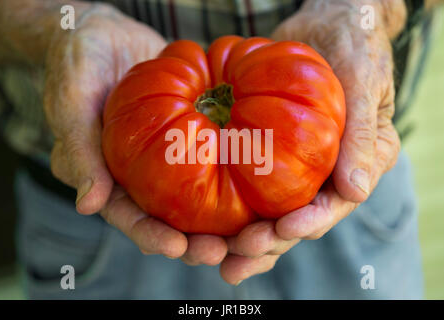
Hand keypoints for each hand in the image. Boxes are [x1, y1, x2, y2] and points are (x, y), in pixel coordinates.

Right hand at [44, 4, 227, 263]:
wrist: (105, 32)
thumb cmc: (78, 62)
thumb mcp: (71, 101)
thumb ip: (78, 150)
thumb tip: (87, 204)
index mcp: (108, 178)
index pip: (129, 218)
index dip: (151, 236)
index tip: (178, 247)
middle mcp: (141, 175)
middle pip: (169, 219)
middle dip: (194, 241)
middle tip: (222, 251)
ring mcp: (168, 157)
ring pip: (196, 197)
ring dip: (221, 220)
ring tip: (249, 232)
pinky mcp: (191, 134)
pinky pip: (213, 156)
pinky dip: (232, 172)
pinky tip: (257, 180)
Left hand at [219, 0, 405, 284]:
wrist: (328, 21)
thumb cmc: (355, 46)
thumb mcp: (365, 82)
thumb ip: (362, 135)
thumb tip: (355, 190)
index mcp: (355, 165)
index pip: (333, 206)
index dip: (308, 223)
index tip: (280, 230)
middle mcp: (324, 173)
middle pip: (296, 220)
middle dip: (268, 242)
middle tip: (235, 254)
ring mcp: (294, 165)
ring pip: (268, 211)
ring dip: (244, 236)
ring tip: (214, 254)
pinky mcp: (267, 151)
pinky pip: (247, 180)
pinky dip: (228, 201)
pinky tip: (204, 220)